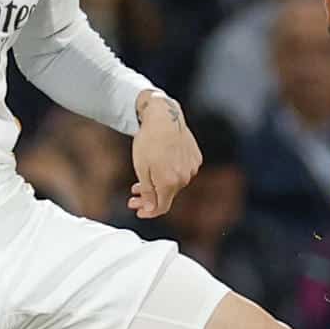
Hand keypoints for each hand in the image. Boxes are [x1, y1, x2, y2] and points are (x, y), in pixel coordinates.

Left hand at [129, 92, 200, 218]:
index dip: (149, 212)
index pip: (161, 208)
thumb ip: (147, 191)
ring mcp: (191, 168)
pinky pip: (182, 172)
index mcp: (169, 182)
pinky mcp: (195, 158)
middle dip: (150, 197)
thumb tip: (150, 209)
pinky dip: (171, 172)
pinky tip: (160, 164)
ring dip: (160, 184)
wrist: (164, 117)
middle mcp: (184, 178)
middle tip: (134, 194)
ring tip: (144, 178)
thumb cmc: (149, 140)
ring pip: (175, 184)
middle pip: (167, 195)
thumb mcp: (142, 168)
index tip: (138, 211)